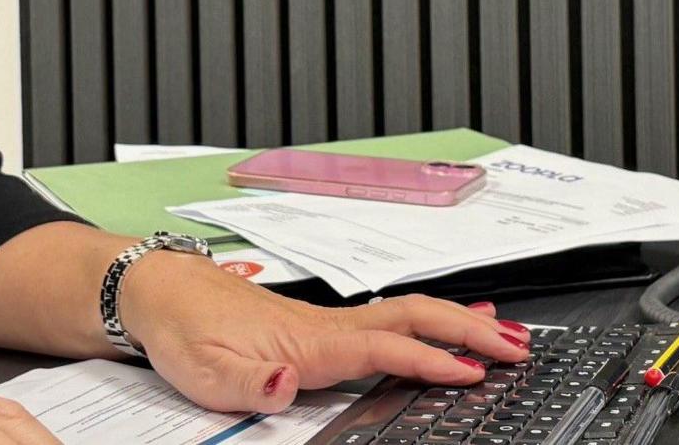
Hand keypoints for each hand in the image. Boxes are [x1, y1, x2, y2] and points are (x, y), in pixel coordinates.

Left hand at [116, 252, 533, 413]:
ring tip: (506, 337)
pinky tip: (446, 328)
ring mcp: (329, 323)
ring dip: (460, 323)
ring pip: (409, 315)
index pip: (386, 349)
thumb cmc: (184, 332)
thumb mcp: (204, 373)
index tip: (474, 372)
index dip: (432, 361)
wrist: (160, 292)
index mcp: (309, 342)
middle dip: (470, 331)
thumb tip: (284, 385)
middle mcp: (328, 327)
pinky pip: (392, 321)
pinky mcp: (322, 328)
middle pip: (414, 320)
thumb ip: (248, 384)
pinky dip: (431, 322)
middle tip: (519, 348)